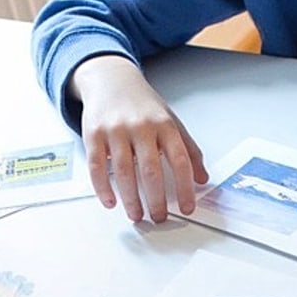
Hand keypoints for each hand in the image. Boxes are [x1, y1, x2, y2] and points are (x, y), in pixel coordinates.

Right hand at [70, 55, 207, 221]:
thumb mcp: (171, 121)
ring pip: (124, 171)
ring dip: (130, 199)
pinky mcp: (94, 134)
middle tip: (159, 217)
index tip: (187, 207)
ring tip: (136, 215)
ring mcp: (115, 130)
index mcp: (164, 124)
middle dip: (156, 199)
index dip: (185, 187)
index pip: (180, 160)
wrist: (111, 80)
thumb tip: (202, 178)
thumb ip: (188, 149)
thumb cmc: (142, 104)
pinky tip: (110, 202)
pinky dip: (103, 188)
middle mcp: (141, 126)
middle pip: (151, 169)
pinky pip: (97, 166)